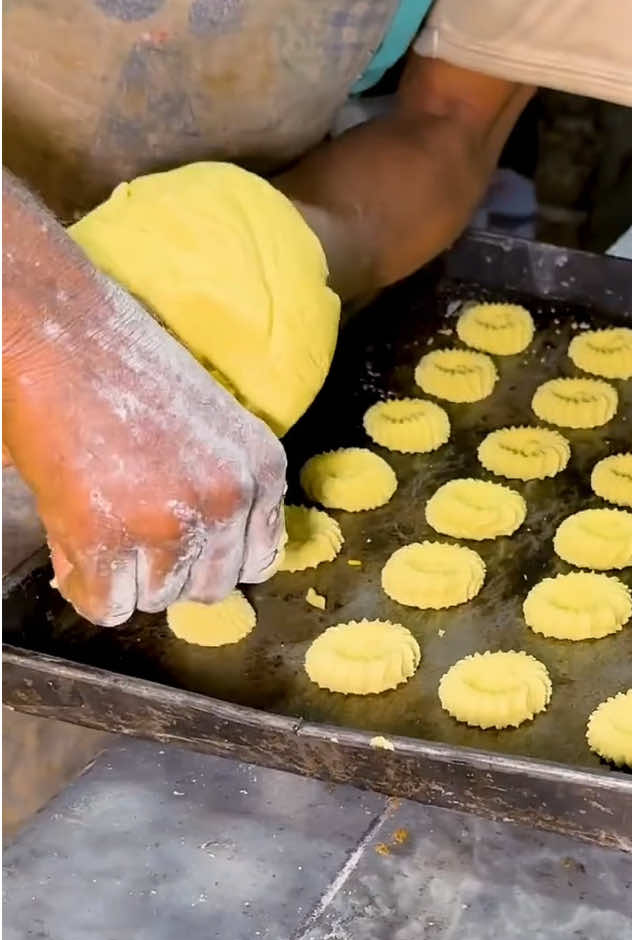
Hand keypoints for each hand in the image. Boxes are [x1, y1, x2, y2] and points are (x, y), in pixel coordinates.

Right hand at [4, 286, 285, 626]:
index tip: (179, 545)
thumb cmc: (127, 369)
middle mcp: (229, 497)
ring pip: (158, 599)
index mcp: (262, 466)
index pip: (258, 558)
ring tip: (99, 524)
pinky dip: (85, 585)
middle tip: (130, 534)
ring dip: (126, 576)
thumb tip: (207, 558)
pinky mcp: (108, 535)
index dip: (212, 557)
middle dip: (167, 570)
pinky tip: (73, 541)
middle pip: (210, 588)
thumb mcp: (210, 424)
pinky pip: (107, 606)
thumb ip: (223, 487)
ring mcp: (172, 520)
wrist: (61, 334)